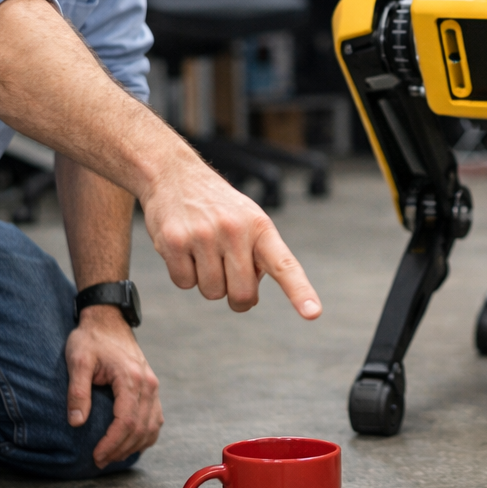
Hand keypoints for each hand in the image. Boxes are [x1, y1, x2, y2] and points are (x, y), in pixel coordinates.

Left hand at [66, 306, 163, 468]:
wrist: (108, 320)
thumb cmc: (91, 339)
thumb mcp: (78, 361)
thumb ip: (77, 392)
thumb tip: (77, 423)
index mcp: (131, 378)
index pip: (126, 420)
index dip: (112, 443)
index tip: (96, 456)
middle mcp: (148, 384)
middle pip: (141, 427)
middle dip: (121, 449)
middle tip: (100, 461)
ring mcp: (152, 386)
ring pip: (152, 426)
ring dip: (134, 445)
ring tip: (113, 456)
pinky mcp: (151, 387)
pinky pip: (156, 418)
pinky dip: (146, 435)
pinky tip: (131, 443)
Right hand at [140, 159, 320, 316]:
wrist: (174, 174)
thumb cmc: (218, 206)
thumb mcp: (249, 219)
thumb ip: (258, 256)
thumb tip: (249, 298)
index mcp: (260, 227)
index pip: (284, 265)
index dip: (300, 291)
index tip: (313, 313)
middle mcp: (234, 230)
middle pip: (242, 294)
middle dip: (237, 298)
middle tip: (230, 279)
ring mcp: (203, 236)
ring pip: (211, 292)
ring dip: (208, 282)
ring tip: (204, 252)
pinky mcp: (173, 242)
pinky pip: (183, 283)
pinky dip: (184, 274)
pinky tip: (184, 250)